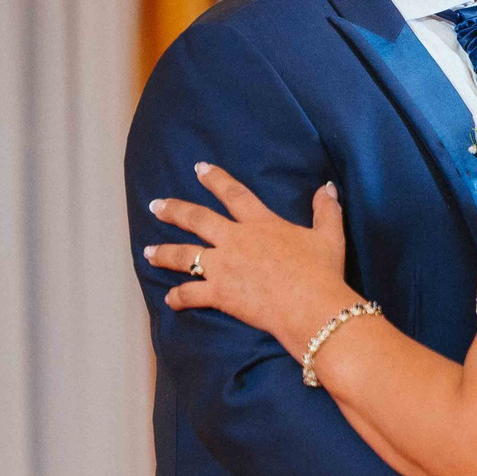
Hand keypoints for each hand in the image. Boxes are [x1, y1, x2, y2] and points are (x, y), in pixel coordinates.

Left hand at [151, 166, 354, 350]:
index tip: (199, 168)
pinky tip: (169, 299)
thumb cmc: (322, 272)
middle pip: (198, 220)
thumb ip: (326, 210)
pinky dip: (178, 297)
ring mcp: (224, 267)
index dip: (216, 179)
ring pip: (185, 255)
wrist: (312, 307)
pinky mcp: (220, 294)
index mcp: (261, 223)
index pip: (234, 194)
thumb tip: (328, 187)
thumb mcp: (329, 237)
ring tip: (148, 251)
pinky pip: (191, 293)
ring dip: (164, 252)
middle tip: (156, 205)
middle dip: (174, 211)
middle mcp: (236, 240)